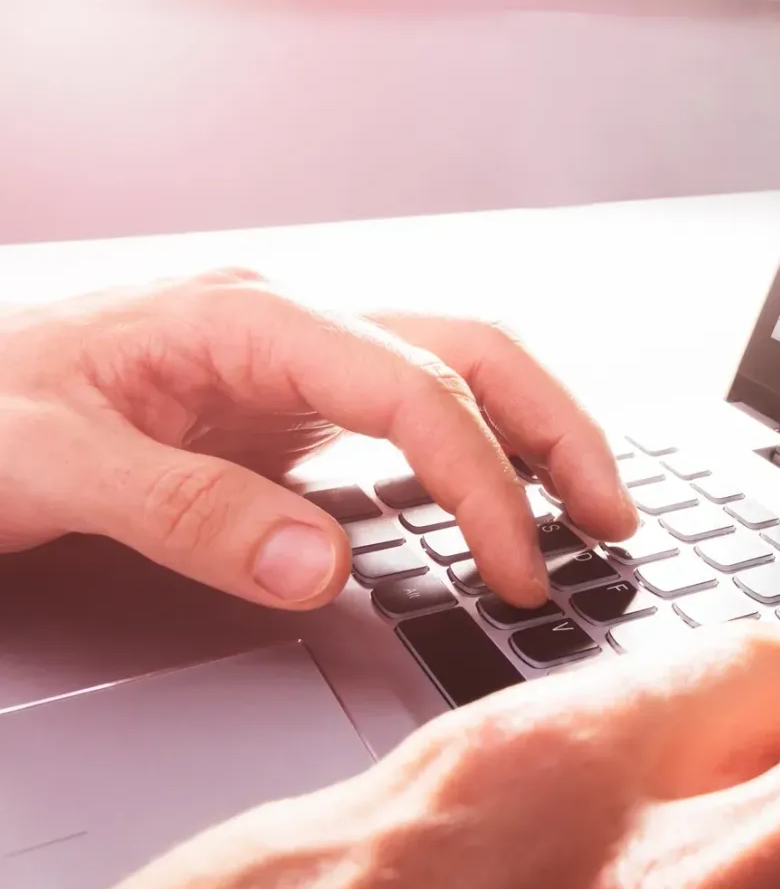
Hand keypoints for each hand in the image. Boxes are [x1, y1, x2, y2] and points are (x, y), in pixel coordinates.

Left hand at [0, 270, 636, 608]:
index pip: (414, 390)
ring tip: (590, 511)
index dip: (482, 482)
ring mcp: (289, 365)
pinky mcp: (282, 409)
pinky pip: (410, 420)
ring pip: (455, 375)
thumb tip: (318, 566)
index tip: (515, 569)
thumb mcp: (43, 468)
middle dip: (557, 433)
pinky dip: (476, 459)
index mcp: (247, 319)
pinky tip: (498, 506)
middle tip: (614, 522)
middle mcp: (287, 327)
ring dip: (534, 437)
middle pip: (470, 354)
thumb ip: (185, 514)